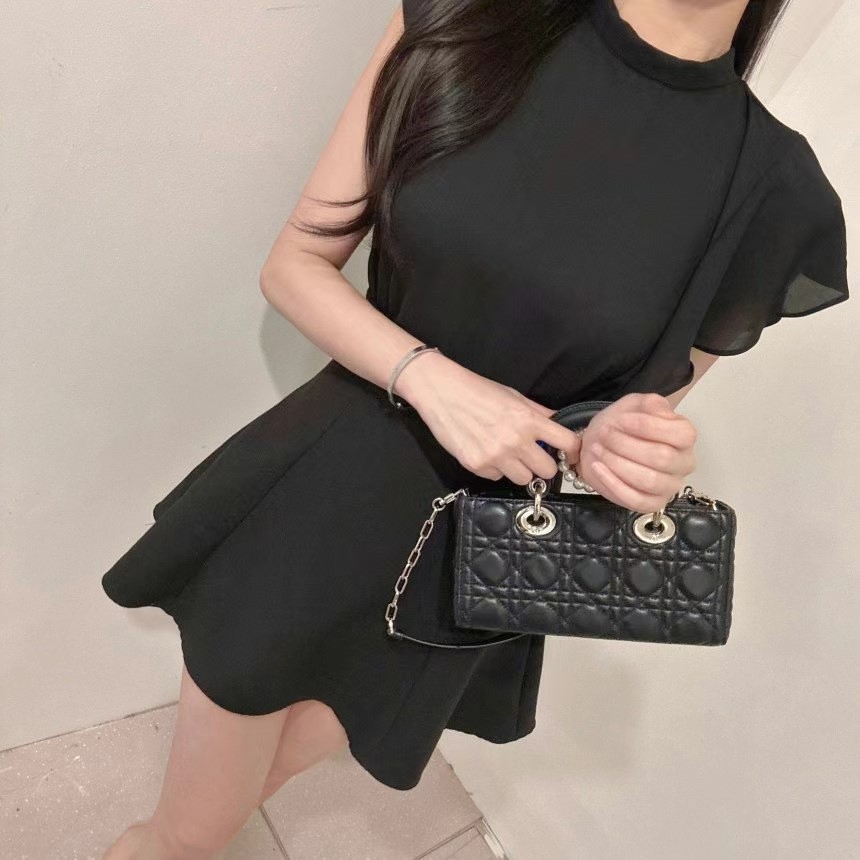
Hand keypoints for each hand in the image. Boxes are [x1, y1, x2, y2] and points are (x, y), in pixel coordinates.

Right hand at [396, 353, 581, 484]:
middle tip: (533, 455)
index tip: (567, 452)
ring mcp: (496, 456)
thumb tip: (559, 424)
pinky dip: (495, 469)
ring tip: (507, 454)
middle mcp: (515, 441)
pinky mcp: (477, 466)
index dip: (571, 450)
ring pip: (524, 479)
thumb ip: (539, 413)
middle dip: (543, 463)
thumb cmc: (478, 390)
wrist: (442, 393)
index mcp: (529, 420)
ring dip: (520, 469)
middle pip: (548, 471)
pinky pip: (497, 477)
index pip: (567, 443)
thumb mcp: (515, 396)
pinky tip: (486, 452)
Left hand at [576, 392, 696, 512]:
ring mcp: (669, 486)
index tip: (621, 419)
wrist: (603, 443)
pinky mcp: (652, 503)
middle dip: (626, 444)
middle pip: (662, 458)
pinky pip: (636, 500)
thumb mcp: (635, 404)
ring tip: (598, 449)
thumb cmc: (623, 425)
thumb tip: (659, 410)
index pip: (681, 434)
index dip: (648, 426)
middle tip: (604, 434)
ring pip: (649, 481)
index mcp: (685, 437)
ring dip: (618, 464)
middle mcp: (684, 464)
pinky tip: (598, 467)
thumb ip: (650, 403)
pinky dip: (613, 484)